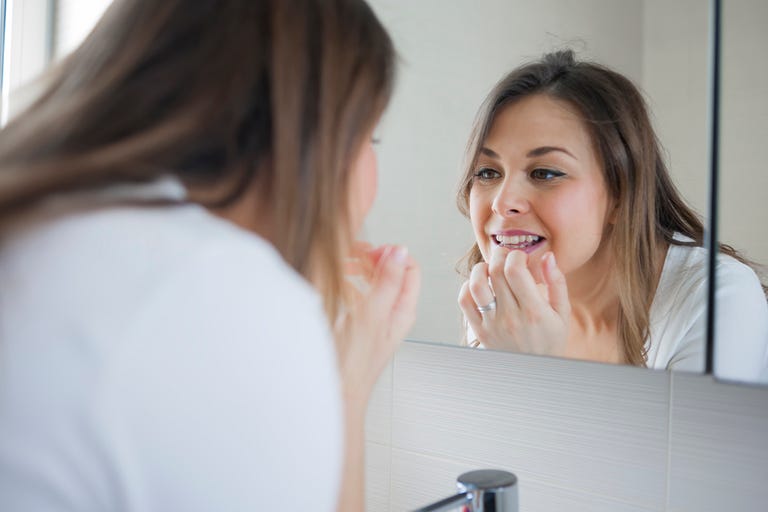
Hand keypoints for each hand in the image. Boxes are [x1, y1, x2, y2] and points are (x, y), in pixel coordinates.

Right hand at [334, 242, 420, 403]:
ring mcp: (375, 319)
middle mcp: (392, 313)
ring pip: (373, 283)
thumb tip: (400, 251)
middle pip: (392, 273)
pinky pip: (359, 296)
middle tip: (352, 253)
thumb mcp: (371, 315)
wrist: (335, 394)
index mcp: (403, 310)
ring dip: (360, 269)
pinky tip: (337, 284)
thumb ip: (387, 283)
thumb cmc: (353, 364)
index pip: (409, 268)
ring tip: (342, 264)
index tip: (369, 250)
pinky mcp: (359, 325)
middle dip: (373, 258)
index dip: (391, 254)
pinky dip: (349, 284)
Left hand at [458, 249, 568, 355]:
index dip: (516, 256)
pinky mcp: (479, 331)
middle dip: (500, 255)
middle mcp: (511, 318)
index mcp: (534, 311)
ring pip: (476, 285)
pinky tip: (481, 285)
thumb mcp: (562, 313)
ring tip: (491, 268)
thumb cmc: (550, 339)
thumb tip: (547, 256)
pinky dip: (468, 286)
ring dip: (481, 268)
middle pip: (495, 272)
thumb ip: (556, 283)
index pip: (515, 271)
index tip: (521, 258)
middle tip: (506, 256)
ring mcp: (492, 325)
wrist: (533, 373)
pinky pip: (465, 302)